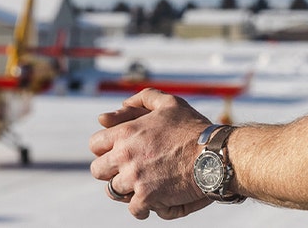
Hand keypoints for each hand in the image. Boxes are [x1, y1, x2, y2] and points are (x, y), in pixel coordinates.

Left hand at [89, 88, 214, 219]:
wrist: (212, 155)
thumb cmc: (193, 128)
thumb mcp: (170, 103)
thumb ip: (144, 98)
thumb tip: (122, 104)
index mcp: (126, 133)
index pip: (95, 144)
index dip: (104, 149)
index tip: (116, 153)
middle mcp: (125, 156)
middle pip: (98, 170)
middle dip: (110, 171)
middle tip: (125, 171)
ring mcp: (134, 178)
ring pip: (112, 191)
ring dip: (124, 190)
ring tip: (139, 187)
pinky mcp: (147, 198)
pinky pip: (133, 209)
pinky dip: (141, 208)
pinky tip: (150, 203)